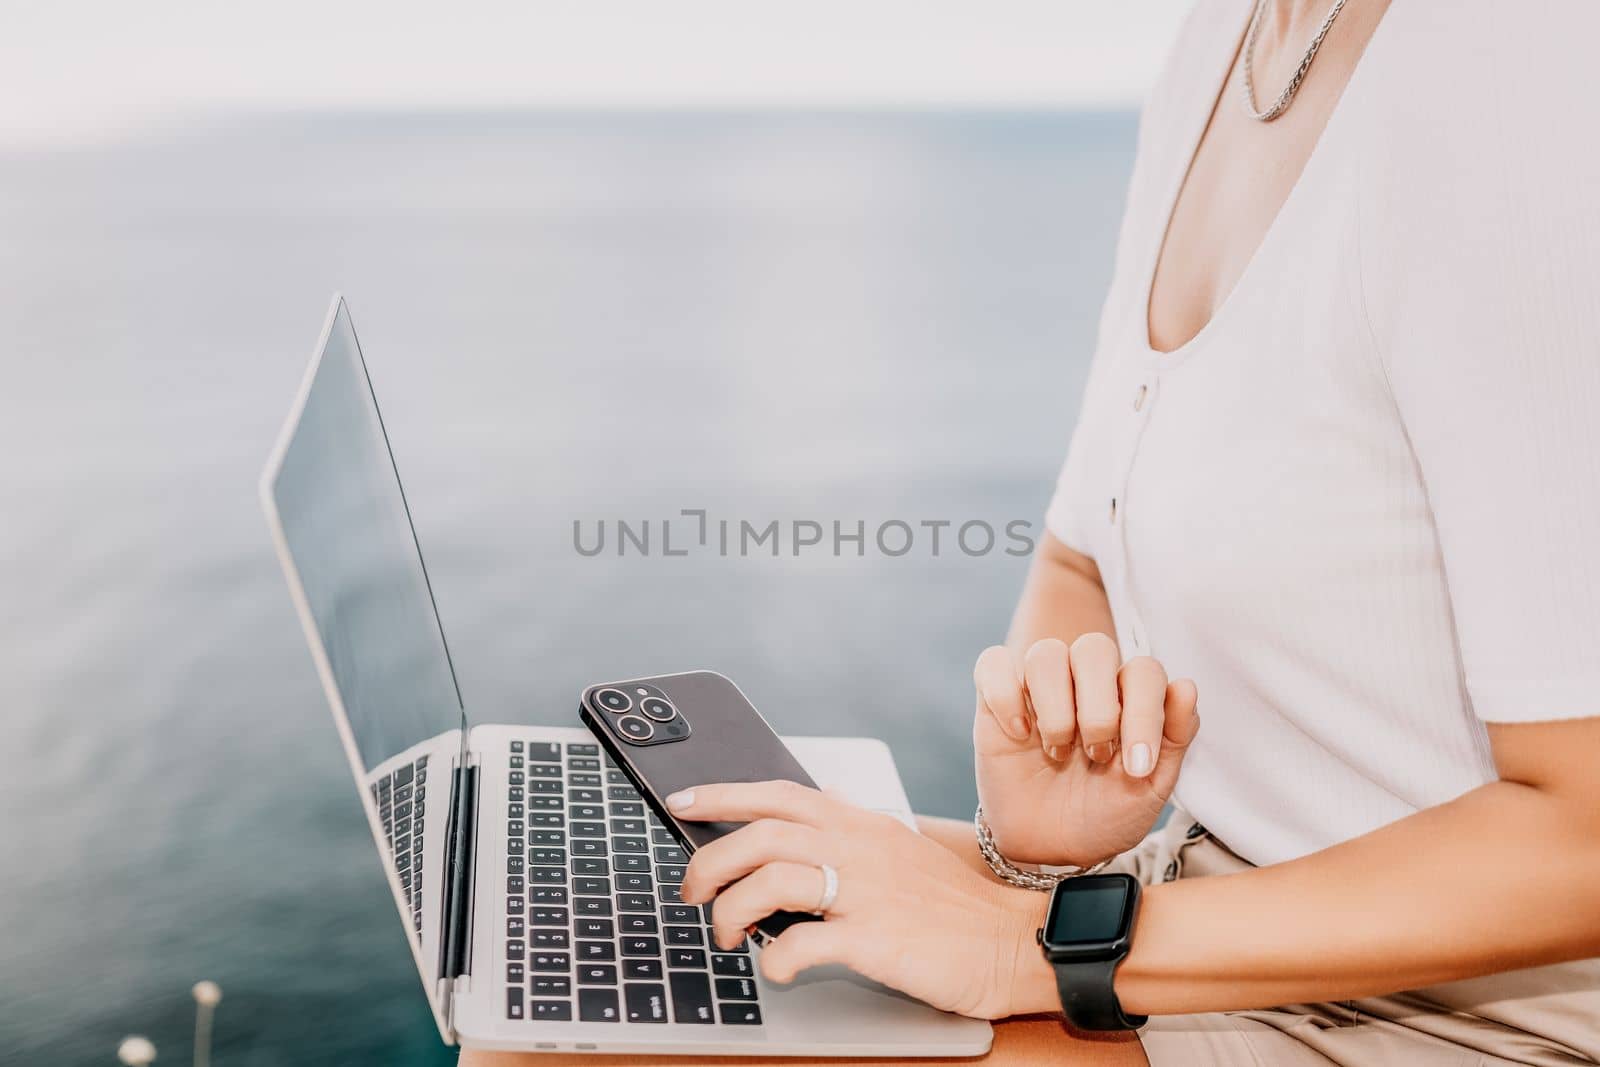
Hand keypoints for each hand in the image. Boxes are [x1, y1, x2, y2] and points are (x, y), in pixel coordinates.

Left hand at [672, 780, 1049, 1019]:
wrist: (1011, 940)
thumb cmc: (953, 903)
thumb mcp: (900, 845)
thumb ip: (854, 823)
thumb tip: (817, 791)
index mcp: (859, 823)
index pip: (778, 793)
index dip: (722, 793)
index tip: (681, 802)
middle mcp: (858, 848)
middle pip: (761, 834)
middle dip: (710, 860)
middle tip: (691, 890)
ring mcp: (867, 892)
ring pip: (771, 880)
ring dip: (731, 909)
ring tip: (727, 935)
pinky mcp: (877, 939)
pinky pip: (804, 944)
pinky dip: (776, 959)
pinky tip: (777, 968)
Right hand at [974, 634, 1198, 866]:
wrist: (1051, 849)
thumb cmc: (1104, 813)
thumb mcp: (1149, 788)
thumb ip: (1173, 737)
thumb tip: (1185, 686)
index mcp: (1127, 697)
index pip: (1143, 671)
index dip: (1144, 712)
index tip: (1137, 767)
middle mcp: (1085, 682)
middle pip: (1094, 649)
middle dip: (1099, 708)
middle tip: (1097, 755)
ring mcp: (1039, 687)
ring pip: (1045, 653)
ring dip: (1056, 707)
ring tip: (1057, 751)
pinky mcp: (996, 698)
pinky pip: (993, 664)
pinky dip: (1006, 695)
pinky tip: (1019, 733)